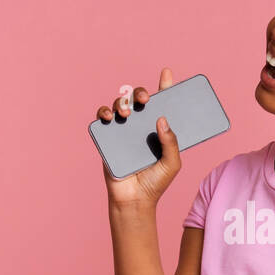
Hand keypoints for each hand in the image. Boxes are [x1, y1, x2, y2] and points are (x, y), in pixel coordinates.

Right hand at [97, 67, 181, 208]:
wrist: (134, 200)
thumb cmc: (155, 183)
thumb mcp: (172, 164)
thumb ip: (172, 143)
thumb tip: (162, 119)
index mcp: (159, 130)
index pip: (162, 104)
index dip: (165, 87)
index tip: (167, 74)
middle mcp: (141, 127)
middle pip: (139, 101)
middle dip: (141, 93)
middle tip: (146, 99)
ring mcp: (124, 131)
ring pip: (120, 106)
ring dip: (122, 102)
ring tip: (127, 112)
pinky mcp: (108, 138)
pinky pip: (103, 119)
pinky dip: (104, 112)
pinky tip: (109, 116)